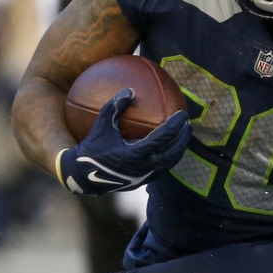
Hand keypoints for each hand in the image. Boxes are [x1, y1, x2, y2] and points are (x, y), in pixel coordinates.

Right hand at [56, 87, 190, 195]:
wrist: (83, 177)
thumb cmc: (92, 148)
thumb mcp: (101, 124)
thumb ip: (115, 106)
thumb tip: (130, 90)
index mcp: (136, 154)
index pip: (164, 138)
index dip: (176, 125)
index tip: (183, 114)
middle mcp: (144, 168)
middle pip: (173, 153)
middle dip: (183, 139)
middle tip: (188, 125)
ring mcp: (145, 177)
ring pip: (169, 163)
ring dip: (178, 149)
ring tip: (183, 137)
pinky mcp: (142, 182)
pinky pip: (161, 168)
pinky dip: (168, 157)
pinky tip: (167, 148)